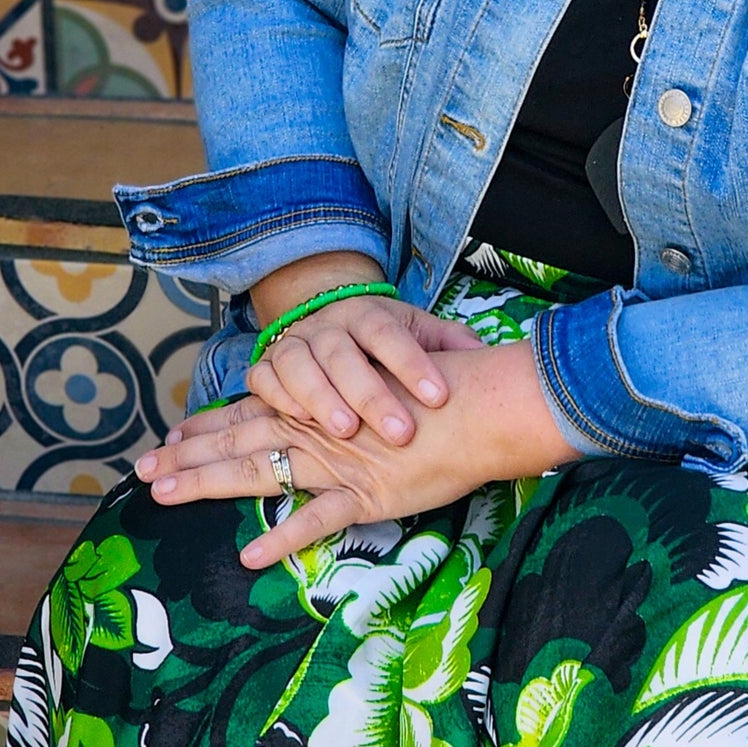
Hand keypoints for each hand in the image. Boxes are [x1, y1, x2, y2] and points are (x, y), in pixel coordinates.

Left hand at [136, 341, 581, 568]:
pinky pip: (317, 520)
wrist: (482, 403)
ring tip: (164, 496)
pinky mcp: (367, 494)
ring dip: (209, 482)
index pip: (254, 412)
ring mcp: (338, 462)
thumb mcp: (391, 385)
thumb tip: (340, 407)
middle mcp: (318, 429)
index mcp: (321, 404)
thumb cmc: (444, 391)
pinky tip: (250, 555)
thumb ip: (360, 395)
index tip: (171, 436)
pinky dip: (284, 539)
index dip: (210, 425)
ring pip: (260, 471)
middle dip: (189, 455)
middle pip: (241, 440)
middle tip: (142, 470)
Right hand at [242, 293, 480, 452]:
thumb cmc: (384, 346)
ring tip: (348, 431)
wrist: (331, 327)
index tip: (440, 397)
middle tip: (400, 433)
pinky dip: (280, 398)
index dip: (413, 364)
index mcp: (367, 313)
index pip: (389, 332)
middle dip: (371, 394)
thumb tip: (483, 354)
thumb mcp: (419, 335)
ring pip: (299, 364)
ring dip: (322, 398)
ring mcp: (293, 343)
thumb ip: (449, 344)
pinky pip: (264, 378)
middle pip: (343, 353)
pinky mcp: (267, 366)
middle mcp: (327, 324)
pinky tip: (300, 422)